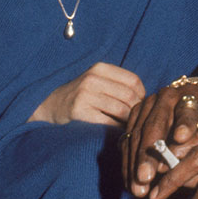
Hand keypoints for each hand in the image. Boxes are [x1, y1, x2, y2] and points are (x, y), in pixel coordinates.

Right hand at [28, 62, 145, 125]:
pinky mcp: (79, 112)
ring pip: (121, 110)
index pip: (133, 80)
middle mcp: (92, 78)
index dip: (142, 94)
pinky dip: (117, 129)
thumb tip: (147, 99)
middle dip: (137, 109)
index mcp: (100, 68)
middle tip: (136, 118)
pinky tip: (117, 131)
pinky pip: (108, 123)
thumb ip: (118, 84)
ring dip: (128, 121)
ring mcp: (85, 95)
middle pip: (129, 96)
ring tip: (127, 125)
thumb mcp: (97, 80)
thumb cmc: (81, 94)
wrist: (50, 105)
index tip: (140, 104)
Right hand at [121, 82, 197, 196]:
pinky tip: (130, 183)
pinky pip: (126, 141)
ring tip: (138, 188)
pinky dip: (128, 164)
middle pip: (155, 124)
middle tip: (146, 176)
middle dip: (148, 153)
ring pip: (136, 135)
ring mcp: (146, 105)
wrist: (196, 103)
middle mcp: (165, 96)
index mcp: (191, 94)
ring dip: (135, 164)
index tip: (182, 137)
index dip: (185, 123)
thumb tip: (181, 157)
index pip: (188, 109)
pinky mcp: (134, 116)